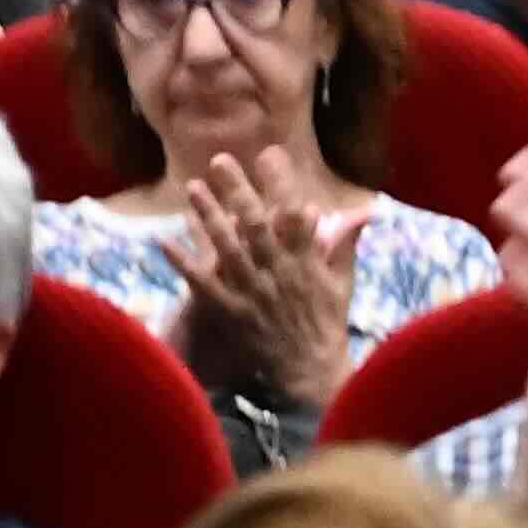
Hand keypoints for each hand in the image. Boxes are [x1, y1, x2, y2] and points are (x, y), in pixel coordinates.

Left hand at [172, 147, 369, 416]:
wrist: (309, 374)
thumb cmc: (326, 326)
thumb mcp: (342, 283)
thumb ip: (345, 244)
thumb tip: (363, 212)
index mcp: (305, 261)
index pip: (294, 213)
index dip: (281, 182)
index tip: (269, 153)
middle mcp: (277, 272)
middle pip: (254, 223)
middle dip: (237, 189)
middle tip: (219, 160)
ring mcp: (251, 292)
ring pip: (226, 247)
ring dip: (208, 216)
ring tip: (192, 188)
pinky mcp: (230, 312)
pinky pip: (202, 283)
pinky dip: (183, 261)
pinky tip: (163, 240)